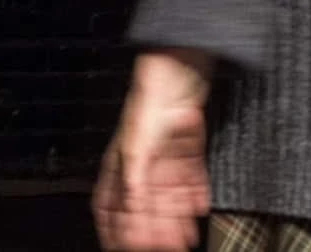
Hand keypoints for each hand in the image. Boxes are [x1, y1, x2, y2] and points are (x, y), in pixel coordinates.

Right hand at [92, 51, 212, 251]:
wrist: (176, 76)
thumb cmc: (146, 103)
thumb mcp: (135, 148)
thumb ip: (133, 182)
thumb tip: (132, 208)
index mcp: (121, 164)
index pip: (112, 204)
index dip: (116, 228)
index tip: (123, 246)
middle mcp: (142, 164)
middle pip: (146, 207)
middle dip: (153, 231)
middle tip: (165, 249)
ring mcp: (165, 159)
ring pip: (169, 198)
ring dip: (175, 220)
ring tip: (184, 240)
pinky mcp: (186, 151)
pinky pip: (190, 181)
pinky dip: (194, 196)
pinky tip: (198, 209)